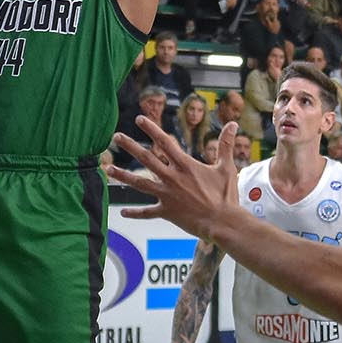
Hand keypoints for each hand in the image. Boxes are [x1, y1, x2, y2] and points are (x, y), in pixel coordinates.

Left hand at [106, 116, 239, 239]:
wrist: (223, 222)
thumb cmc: (226, 196)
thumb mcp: (227, 168)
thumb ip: (226, 145)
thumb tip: (233, 124)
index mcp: (186, 166)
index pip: (165, 142)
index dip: (152, 129)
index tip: (140, 119)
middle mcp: (173, 178)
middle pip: (147, 159)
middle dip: (130, 146)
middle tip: (116, 137)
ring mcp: (167, 195)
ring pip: (140, 183)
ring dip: (123, 176)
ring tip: (108, 169)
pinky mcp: (167, 212)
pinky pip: (147, 213)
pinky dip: (135, 213)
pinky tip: (122, 212)